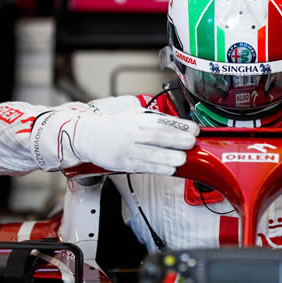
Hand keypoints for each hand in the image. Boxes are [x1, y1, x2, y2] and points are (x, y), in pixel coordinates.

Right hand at [30, 98, 198, 174]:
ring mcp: (128, 148)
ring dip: (169, 156)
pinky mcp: (124, 162)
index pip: (162, 121)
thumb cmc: (113, 125)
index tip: (194, 129)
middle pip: (158, 136)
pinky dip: (158, 168)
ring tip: (183, 158)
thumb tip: (177, 125)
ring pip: (151, 153)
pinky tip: (170, 169)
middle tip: (191, 142)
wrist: (87, 135)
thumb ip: (152, 118)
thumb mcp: (132, 113)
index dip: (180, 126)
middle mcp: (132, 132)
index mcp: (137, 118)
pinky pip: (144, 166)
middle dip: (177, 140)